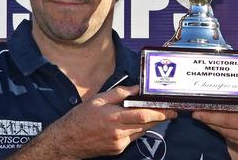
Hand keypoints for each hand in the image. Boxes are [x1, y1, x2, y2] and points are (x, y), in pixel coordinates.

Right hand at [14, 85, 176, 158]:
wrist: (67, 141)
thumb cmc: (81, 117)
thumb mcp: (98, 99)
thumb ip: (120, 93)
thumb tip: (137, 87)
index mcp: (114, 117)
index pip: (143, 115)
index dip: (160, 113)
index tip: (171, 109)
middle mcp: (119, 132)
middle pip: (146, 125)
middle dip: (160, 118)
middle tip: (171, 111)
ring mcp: (119, 143)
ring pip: (141, 132)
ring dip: (149, 124)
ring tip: (156, 114)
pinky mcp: (118, 150)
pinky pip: (132, 138)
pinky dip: (136, 130)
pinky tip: (134, 123)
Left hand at [192, 88, 237, 159]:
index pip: (227, 118)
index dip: (210, 115)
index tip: (198, 111)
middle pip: (223, 128)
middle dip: (209, 120)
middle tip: (197, 113)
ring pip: (229, 135)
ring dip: (217, 127)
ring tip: (208, 119)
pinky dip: (229, 133)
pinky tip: (228, 129)